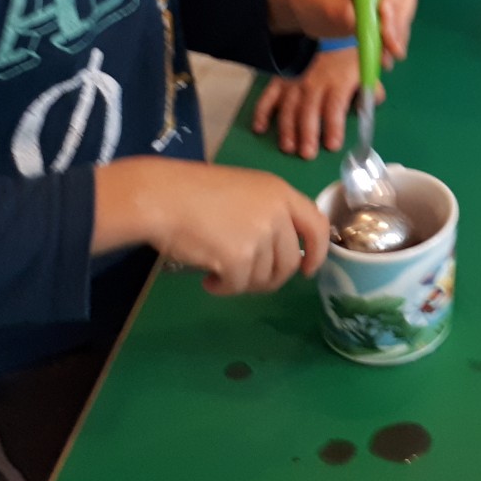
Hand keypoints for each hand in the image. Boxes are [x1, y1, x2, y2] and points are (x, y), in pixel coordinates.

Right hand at [93, 156, 328, 292]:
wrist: (161, 197)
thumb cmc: (193, 192)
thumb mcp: (243, 191)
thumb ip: (268, 214)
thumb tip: (281, 253)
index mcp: (280, 192)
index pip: (317, 225)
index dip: (318, 251)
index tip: (307, 269)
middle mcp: (276, 212)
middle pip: (290, 261)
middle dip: (270, 278)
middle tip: (245, 278)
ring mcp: (259, 234)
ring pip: (264, 277)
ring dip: (243, 282)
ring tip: (219, 271)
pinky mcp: (238, 256)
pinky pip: (239, 285)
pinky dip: (224, 288)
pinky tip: (209, 280)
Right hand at [251, 46, 368, 158]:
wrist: (330, 31)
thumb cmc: (349, 55)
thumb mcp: (365, 70)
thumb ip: (370, 89)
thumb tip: (371, 103)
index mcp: (338, 82)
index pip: (334, 107)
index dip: (333, 127)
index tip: (332, 145)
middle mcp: (314, 83)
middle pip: (309, 111)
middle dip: (307, 134)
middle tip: (307, 153)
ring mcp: (295, 81)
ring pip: (288, 108)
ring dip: (287, 129)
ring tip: (288, 147)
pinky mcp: (281, 80)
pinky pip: (269, 96)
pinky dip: (262, 112)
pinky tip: (260, 128)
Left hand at [267, 0, 415, 62]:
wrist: (301, 6)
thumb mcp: (320, 1)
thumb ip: (342, 10)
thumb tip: (360, 21)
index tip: (383, 13)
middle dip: (398, 19)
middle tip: (389, 41)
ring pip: (402, 14)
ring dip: (398, 35)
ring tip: (390, 55)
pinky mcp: (381, 17)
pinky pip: (394, 29)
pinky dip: (391, 44)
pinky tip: (384, 60)